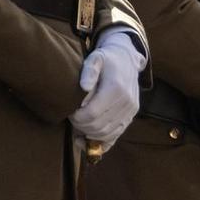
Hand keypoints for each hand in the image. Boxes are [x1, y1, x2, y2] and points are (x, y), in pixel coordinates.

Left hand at [72, 30, 143, 149]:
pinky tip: (87, 139)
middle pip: (98, 126)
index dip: (77, 118)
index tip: (69, 112)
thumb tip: (84, 87)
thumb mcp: (96, 58)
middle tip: (72, 118)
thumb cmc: (107, 60)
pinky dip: (101, 141)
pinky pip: (115, 135)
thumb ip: (89, 71)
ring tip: (78, 126)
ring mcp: (130, 111)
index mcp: (116, 88)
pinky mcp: (131, 116)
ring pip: (106, 134)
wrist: (127, 60)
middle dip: (80, 126)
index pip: (92, 114)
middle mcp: (126, 102)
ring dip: (89, 134)